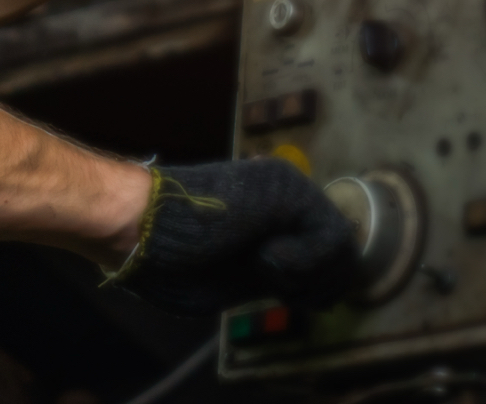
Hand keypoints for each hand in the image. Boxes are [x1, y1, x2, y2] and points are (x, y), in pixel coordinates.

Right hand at [106, 158, 359, 316]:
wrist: (143, 228)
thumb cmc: (174, 261)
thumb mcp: (239, 279)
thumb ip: (277, 275)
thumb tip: (312, 287)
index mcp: (273, 218)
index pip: (326, 255)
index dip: (317, 285)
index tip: (289, 297)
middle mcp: (286, 197)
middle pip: (342, 251)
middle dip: (319, 283)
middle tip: (279, 286)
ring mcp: (289, 188)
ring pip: (343, 246)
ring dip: (310, 273)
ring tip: (266, 268)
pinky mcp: (287, 189)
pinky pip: (331, 236)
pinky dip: (305, 261)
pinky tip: (266, 258)